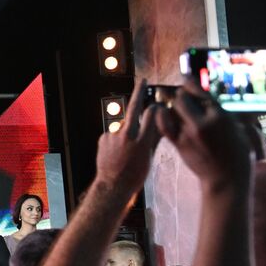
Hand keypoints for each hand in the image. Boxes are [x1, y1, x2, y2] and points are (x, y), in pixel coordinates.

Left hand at [93, 78, 163, 199]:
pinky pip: (113, 134)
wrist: (113, 185)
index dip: (156, 107)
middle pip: (134, 108)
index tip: (158, 102)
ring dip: (127, 133)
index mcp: (143, 141)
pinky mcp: (103, 137)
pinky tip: (116, 152)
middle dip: (139, 92)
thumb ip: (154, 139)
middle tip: (142, 80)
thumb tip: (161, 124)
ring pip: (124, 127)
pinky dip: (116, 140)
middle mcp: (127, 135)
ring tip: (125, 151)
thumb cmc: (135, 175)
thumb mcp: (150, 158)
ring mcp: (113, 136)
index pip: (152, 115)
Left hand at [156, 83, 257, 191]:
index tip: (186, 79)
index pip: (200, 92)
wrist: (227, 180)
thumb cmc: (239, 156)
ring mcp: (189, 134)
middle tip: (183, 99)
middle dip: (181, 96)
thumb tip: (217, 102)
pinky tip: (163, 115)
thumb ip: (226, 114)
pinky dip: (161, 117)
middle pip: (182, 98)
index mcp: (221, 116)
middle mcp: (203, 122)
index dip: (191, 83)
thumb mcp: (240, 130)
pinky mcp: (179, 144)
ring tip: (177, 110)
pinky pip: (163, 125)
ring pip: (171, 110)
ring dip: (172, 107)